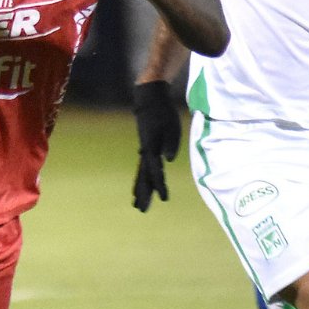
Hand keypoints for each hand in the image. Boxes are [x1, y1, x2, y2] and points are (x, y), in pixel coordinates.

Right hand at [132, 80, 181, 210]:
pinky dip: (142, 179)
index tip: (164, 199)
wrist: (150, 99)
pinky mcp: (146, 147)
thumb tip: (168, 159)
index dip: (160, 185)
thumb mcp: (172, 127)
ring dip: (140, 189)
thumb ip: (171, 144)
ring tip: (137, 204)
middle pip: (143, 176)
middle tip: (141, 209)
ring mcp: (144, 149)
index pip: (156, 171)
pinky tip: (140, 187)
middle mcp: (145, 151)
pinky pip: (143, 167)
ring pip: (141, 174)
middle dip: (143, 193)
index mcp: (151, 147)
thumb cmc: (164, 112)